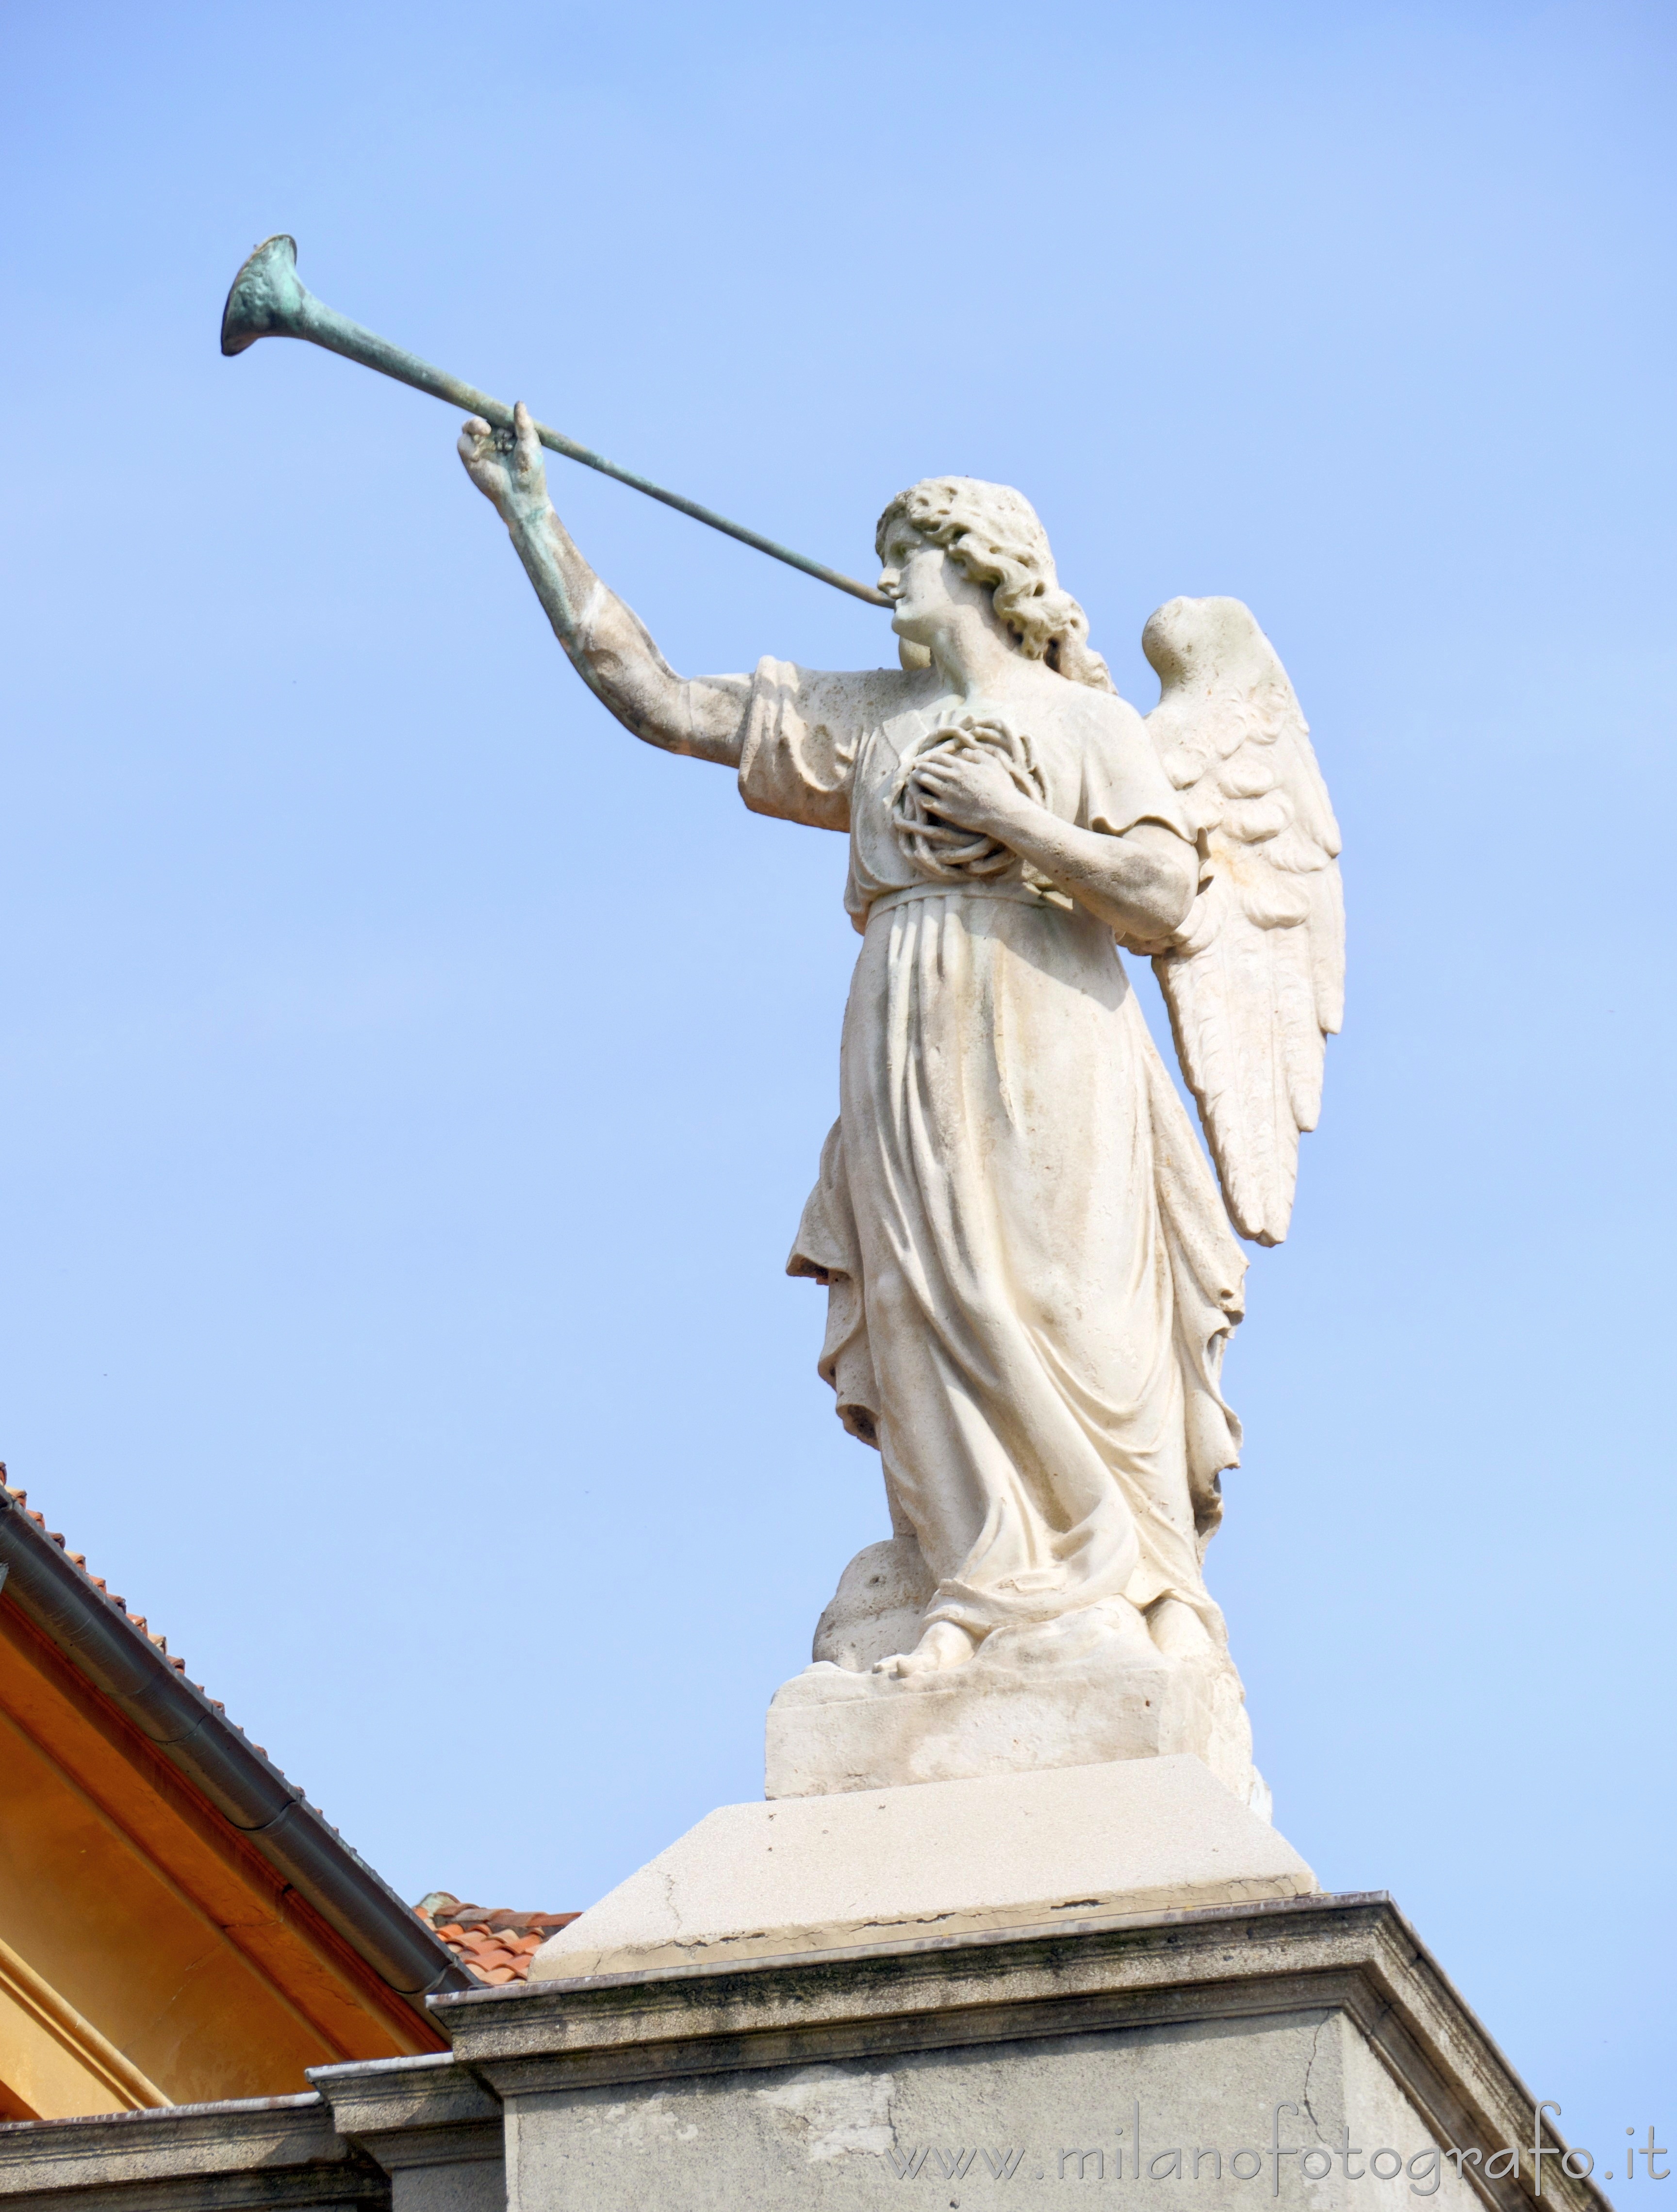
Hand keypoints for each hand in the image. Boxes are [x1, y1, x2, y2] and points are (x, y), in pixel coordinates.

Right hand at [458, 399, 549, 525]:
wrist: (522, 496)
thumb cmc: (530, 472)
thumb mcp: (530, 445)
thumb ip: (523, 424)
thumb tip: (519, 402)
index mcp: (507, 432)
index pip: (496, 414)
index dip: (495, 411)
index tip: (499, 411)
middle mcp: (493, 438)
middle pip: (481, 417)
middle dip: (485, 416)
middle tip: (491, 423)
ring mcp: (481, 448)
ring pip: (468, 427)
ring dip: (474, 425)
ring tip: (486, 430)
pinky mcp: (470, 460)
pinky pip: (463, 444)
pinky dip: (469, 444)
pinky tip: (478, 451)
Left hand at [910, 743, 1035, 842]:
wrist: (1003, 813)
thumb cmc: (1001, 788)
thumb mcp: (994, 764)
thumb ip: (977, 755)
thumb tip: (964, 751)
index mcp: (962, 766)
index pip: (939, 757)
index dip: (931, 757)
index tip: (926, 758)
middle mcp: (951, 778)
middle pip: (928, 767)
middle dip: (920, 765)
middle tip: (915, 766)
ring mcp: (947, 795)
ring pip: (924, 781)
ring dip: (917, 778)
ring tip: (914, 778)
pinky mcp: (946, 810)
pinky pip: (926, 801)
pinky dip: (920, 796)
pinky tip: (919, 795)